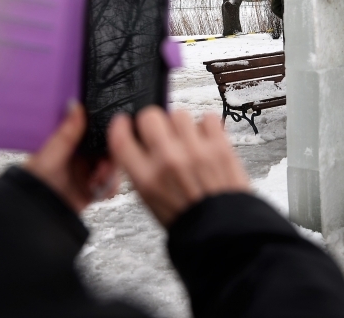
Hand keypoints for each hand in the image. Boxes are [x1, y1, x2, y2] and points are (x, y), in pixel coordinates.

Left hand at [25, 102, 117, 213]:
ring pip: (112, 170)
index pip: (97, 135)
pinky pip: (109, 188)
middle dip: (112, 158)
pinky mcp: (91, 192)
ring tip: (97, 179)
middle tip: (104, 165)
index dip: (108, 136)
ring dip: (110, 174)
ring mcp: (87, 176)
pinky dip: (108, 188)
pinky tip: (98, 189)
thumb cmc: (34, 181)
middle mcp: (81, 159)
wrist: (34, 212)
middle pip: (108, 152)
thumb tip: (75, 105)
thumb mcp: (52, 153)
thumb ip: (67, 131)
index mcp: (71, 145)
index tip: (113, 137)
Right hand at [108, 106, 249, 227]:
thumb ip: (141, 167)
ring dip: (182, 125)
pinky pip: (208, 118)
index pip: (121, 138)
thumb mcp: (150, 198)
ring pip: (179, 114)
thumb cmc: (187, 217)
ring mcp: (194, 151)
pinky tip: (206, 141)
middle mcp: (167, 161)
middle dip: (154, 122)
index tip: (126, 122)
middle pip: (150, 117)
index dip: (121, 125)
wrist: (222, 230)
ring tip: (188, 141)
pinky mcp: (219, 146)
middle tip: (162, 132)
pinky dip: (207, 127)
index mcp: (146, 178)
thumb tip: (138, 139)